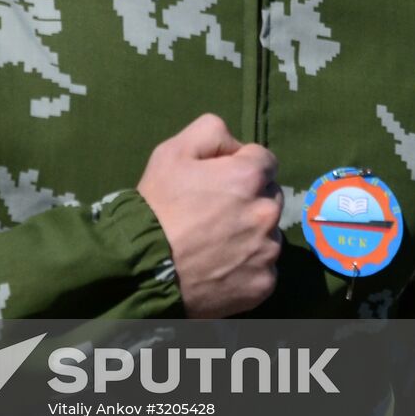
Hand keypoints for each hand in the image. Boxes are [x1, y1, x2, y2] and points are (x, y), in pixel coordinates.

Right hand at [136, 114, 282, 317]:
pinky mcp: (264, 283)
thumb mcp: (172, 151)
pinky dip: (248, 265)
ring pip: (268, 234)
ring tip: (216, 242)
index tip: (218, 180)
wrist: (145, 266)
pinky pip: (263, 268)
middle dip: (250, 198)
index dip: (241, 166)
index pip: (265, 160)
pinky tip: (220, 265)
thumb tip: (236, 146)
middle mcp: (267, 212)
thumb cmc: (158, 205)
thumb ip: (211, 132)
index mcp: (249, 176)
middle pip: (270, 197)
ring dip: (251, 233)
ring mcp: (268, 251)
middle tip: (215, 211)